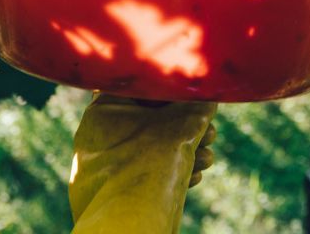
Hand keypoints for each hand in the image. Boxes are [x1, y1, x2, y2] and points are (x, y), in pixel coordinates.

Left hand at [70, 94, 216, 232]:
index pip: (143, 89)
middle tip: (211, 133)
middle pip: (151, 121)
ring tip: (207, 159)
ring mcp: (105, 165)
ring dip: (186, 151)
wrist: (131, 222)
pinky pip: (146, 172)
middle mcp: (99, 135)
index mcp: (104, 109)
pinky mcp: (114, 190)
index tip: (199, 100)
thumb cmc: (152, 163)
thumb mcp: (183, 125)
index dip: (175, 92)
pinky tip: (195, 176)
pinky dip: (171, 171)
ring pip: (152, 149)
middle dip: (188, 128)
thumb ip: (197, 106)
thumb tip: (209, 97)